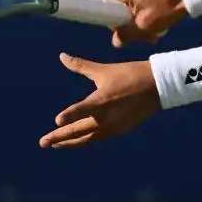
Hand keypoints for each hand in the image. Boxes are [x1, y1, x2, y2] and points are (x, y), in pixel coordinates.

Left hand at [39, 53, 159, 148]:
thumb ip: (80, 65)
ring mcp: (114, 127)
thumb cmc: (129, 75)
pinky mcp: (120, 130)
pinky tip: (79, 140)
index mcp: (101, 101)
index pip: (80, 111)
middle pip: (78, 131)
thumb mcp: (103, 70)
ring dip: (71, 142)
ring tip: (56, 145)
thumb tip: (61, 56)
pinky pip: (98, 138)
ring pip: (87, 139)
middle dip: (59, 138)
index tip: (56, 121)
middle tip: (43, 142)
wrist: (158, 87)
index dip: (68, 116)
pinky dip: (86, 140)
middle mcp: (106, 118)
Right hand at [101, 0, 187, 47]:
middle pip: (114, 8)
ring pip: (125, 8)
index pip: (101, 5)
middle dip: (126, 24)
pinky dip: (141, 15)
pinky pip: (133, 4)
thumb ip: (126, 34)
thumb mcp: (145, 26)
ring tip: (151, 32)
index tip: (118, 30)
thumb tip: (115, 42)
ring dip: (136, 22)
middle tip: (141, 34)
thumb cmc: (167, 9)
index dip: (108, 20)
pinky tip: (153, 25)